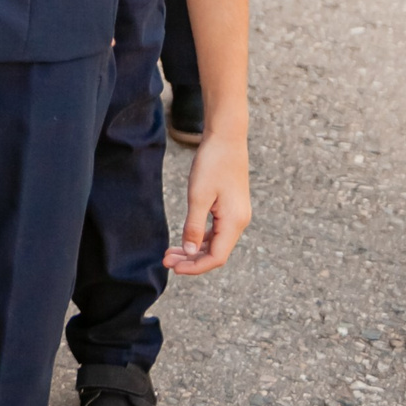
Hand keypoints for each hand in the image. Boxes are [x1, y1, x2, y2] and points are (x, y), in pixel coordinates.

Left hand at [164, 131, 251, 275]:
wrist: (226, 138)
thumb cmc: (212, 163)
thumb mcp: (198, 196)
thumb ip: (194, 226)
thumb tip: (191, 253)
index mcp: (234, 222)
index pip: (216, 257)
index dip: (195, 267)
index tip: (173, 268)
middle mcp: (239, 222)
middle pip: (216, 253)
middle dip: (191, 260)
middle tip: (165, 260)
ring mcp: (236, 215)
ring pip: (216, 243)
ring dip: (194, 250)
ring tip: (170, 253)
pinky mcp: (231, 208)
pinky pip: (217, 231)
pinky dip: (201, 238)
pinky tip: (185, 239)